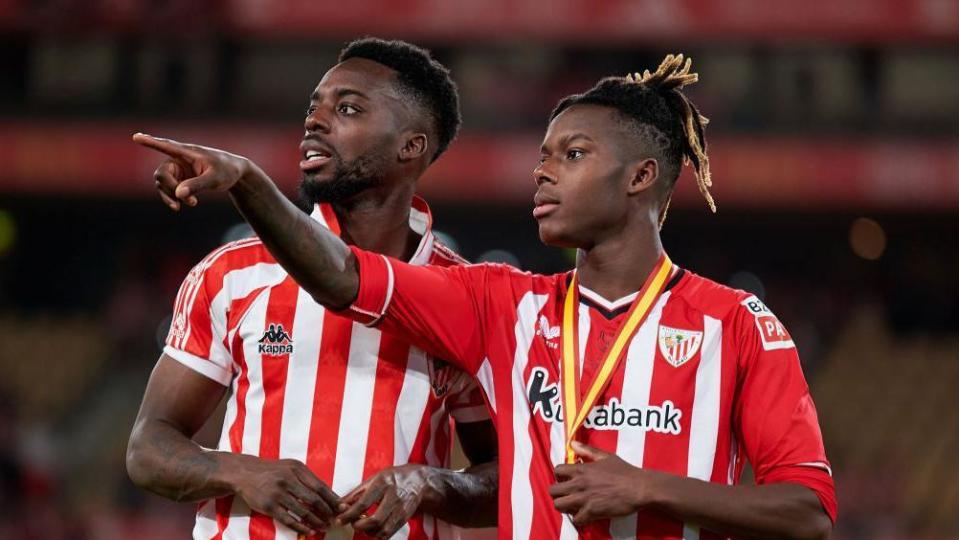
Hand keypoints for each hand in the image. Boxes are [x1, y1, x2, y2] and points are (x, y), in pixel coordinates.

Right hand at [132, 133, 250, 210]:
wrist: (235, 174)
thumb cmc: (227, 172)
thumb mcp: (215, 179)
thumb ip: (197, 185)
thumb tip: (179, 194)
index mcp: (187, 152)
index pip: (166, 146)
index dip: (150, 142)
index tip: (136, 137)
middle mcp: (179, 159)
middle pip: (161, 174)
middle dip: (169, 190)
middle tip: (185, 202)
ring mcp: (178, 169)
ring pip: (162, 184)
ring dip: (171, 196)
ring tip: (191, 205)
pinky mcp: (180, 178)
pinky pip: (168, 189)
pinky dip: (174, 198)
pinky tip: (185, 205)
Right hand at [222, 454, 340, 535]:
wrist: (245, 473)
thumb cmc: (273, 471)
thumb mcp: (291, 467)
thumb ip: (308, 478)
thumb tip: (329, 494)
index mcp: (297, 469)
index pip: (320, 486)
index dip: (332, 499)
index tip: (342, 507)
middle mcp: (288, 480)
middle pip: (314, 500)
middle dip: (327, 512)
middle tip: (335, 520)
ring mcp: (278, 493)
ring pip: (303, 511)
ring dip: (316, 521)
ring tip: (324, 527)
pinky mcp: (269, 506)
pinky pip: (288, 519)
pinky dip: (301, 527)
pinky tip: (309, 531)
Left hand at [336, 464, 432, 537]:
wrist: (418, 480)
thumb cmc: (392, 478)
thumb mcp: (373, 479)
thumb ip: (356, 493)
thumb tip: (339, 505)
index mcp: (383, 483)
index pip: (364, 503)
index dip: (349, 514)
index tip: (339, 520)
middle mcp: (393, 496)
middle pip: (375, 520)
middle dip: (359, 526)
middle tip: (353, 524)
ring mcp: (401, 508)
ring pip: (383, 530)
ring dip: (369, 532)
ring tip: (363, 526)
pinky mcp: (405, 518)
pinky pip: (389, 533)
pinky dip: (378, 535)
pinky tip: (372, 529)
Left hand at [549, 441, 654, 525]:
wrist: (638, 487)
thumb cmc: (624, 471)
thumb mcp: (606, 456)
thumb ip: (587, 450)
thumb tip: (573, 444)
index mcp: (581, 469)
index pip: (557, 470)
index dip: (559, 476)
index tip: (566, 480)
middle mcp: (579, 483)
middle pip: (552, 490)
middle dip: (557, 493)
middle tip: (567, 495)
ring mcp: (584, 498)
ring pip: (559, 505)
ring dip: (564, 507)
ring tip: (573, 506)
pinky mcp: (592, 511)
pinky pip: (576, 519)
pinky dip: (579, 519)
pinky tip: (585, 515)